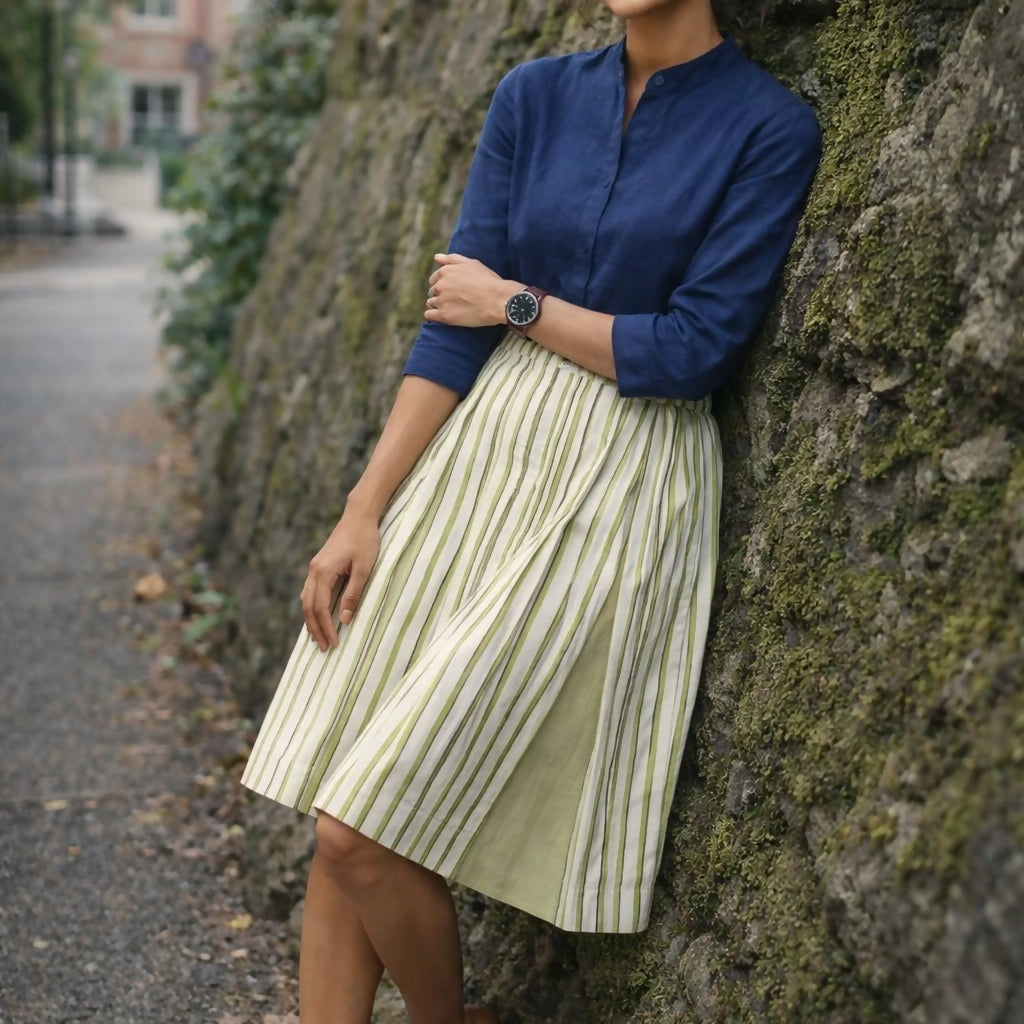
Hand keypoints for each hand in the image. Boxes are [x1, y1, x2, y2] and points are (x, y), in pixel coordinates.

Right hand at [300, 509, 379, 650]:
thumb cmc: (365, 541)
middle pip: (308, 607)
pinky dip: (311, 607)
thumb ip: (353, 595)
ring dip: (311, 620)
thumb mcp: (364, 569)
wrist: (359, 516)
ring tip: (318, 637)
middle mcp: (314, 571)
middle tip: (323, 648)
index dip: (326, 628)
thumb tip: (344, 620)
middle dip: (315, 629)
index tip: (334, 643)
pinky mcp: (319, 565)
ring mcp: (314, 567)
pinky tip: (318, 616)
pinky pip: (310, 591)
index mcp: (323, 572)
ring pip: (306, 600)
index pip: (319, 608)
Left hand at [425, 253, 521, 326]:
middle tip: (454, 300)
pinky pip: (429, 315)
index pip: (435, 279)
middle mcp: (440, 285)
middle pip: (433, 291)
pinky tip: (443, 315)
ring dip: (438, 305)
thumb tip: (436, 257)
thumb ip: (452, 259)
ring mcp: (441, 301)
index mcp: (445, 272)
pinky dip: (433, 315)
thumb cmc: (488, 281)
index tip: (452, 289)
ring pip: (430, 303)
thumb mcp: (471, 263)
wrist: (497, 300)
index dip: (442, 284)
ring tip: (451, 308)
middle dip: (441, 294)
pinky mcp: (444, 316)